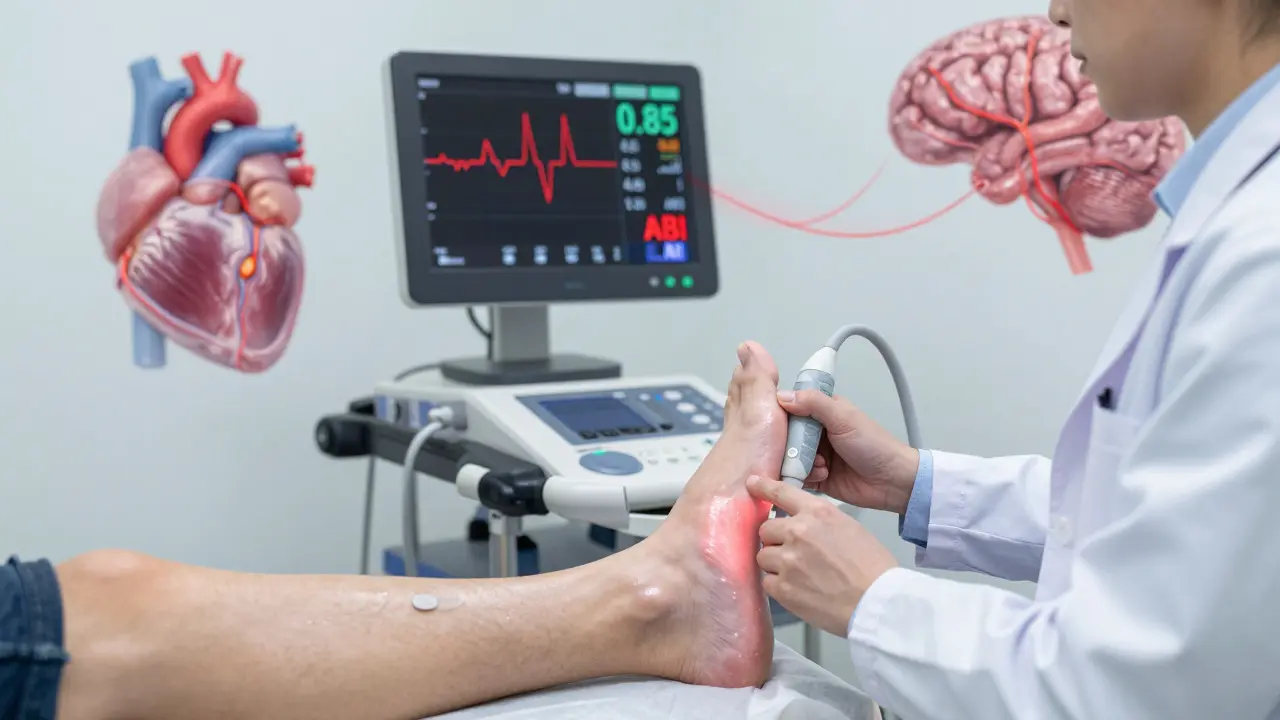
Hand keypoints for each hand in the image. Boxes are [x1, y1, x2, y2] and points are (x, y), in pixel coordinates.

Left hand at [746, 476, 897, 635]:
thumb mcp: (849, 528)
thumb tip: (799, 526)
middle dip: (776, 541)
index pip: (781, 492)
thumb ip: (819, 522)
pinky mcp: (783, 588)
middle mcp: (798, 531)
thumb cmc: (871, 567)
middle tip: (794, 554)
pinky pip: (767, 582)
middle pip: (766, 530)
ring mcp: (788, 560)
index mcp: (818, 513)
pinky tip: (800, 590)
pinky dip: (779, 587)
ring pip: (764, 556)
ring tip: (800, 575)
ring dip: (776, 565)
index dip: (763, 487)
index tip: (752, 484)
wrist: (877, 602)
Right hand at [776, 389, 919, 513]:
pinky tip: (822, 476)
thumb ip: (813, 404)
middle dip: (790, 445)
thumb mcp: (843, 418)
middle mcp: (817, 433)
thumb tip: (780, 395)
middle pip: (787, 437)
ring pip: (790, 458)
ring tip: (820, 465)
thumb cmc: (871, 444)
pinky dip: (806, 476)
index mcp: (824, 412)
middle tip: (797, 451)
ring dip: (801, 462)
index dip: (781, 416)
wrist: (893, 481)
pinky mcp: (817, 478)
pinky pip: (798, 477)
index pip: (792, 409)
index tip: (772, 425)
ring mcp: (817, 456)